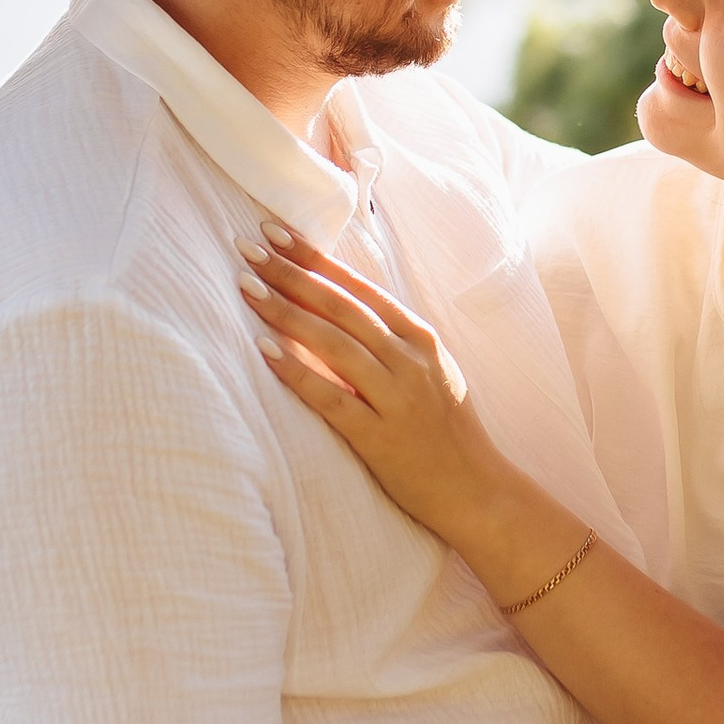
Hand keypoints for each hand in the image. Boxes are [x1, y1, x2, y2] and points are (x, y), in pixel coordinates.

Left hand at [242, 222, 507, 546]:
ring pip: (335, 343)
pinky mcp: (380, 437)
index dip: (315, 257)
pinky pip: (331, 398)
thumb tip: (334, 306)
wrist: (476, 490)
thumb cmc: (444, 430)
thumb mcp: (427, 371)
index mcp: (419, 337)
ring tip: (247, 288)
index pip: (358, 286)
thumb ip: (388, 340)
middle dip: (291, 273)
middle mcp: (410, 360)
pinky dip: (297, 371)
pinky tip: (265, 351)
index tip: (275, 232)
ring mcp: (397, 397)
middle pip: (341, 306)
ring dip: (287, 312)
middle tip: (248, 248)